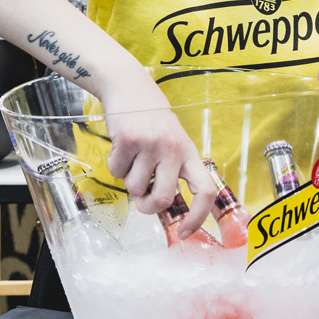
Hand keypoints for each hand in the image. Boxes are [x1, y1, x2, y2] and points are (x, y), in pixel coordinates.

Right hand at [101, 76, 216, 237]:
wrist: (129, 86)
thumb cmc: (151, 119)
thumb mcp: (171, 141)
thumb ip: (172, 170)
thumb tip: (164, 208)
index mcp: (188, 152)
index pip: (204, 190)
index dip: (197, 217)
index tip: (183, 232)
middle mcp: (173, 149)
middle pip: (163, 198)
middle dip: (148, 207)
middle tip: (142, 201)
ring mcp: (150, 145)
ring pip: (135, 188)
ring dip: (128, 180)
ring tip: (131, 159)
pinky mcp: (127, 140)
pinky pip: (116, 172)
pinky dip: (114, 165)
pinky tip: (120, 147)